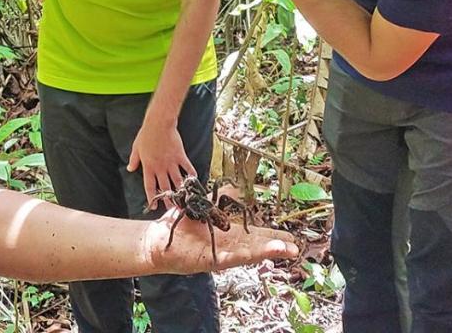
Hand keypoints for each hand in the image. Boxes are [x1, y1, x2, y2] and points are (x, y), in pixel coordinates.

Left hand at [127, 118, 194, 209]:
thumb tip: (129, 168)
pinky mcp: (180, 155)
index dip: (152, 198)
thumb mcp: (136, 148)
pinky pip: (187, 167)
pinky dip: (191, 174)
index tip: (153, 206)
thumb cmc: (146, 135)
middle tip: (171, 208)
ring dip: (180, 191)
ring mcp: (171, 162)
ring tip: (183, 200)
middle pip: (165, 187)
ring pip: (177, 180)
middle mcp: (160, 167)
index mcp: (149, 167)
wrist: (159, 124)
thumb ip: (133, 160)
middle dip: (168, 199)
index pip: (150, 186)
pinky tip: (194, 180)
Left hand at [145, 209, 298, 273]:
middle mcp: (226, 248)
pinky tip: (257, 255)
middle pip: (256, 247)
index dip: (272, 237)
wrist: (156, 241)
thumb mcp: (203, 209)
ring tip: (284, 249)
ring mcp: (218, 256)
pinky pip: (229, 258)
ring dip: (266, 251)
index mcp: (227, 237)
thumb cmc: (179, 226)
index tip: (290, 238)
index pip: (254, 236)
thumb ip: (219, 202)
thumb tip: (233, 189)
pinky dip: (244, 256)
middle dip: (275, 246)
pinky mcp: (207, 261)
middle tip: (295, 247)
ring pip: (247, 253)